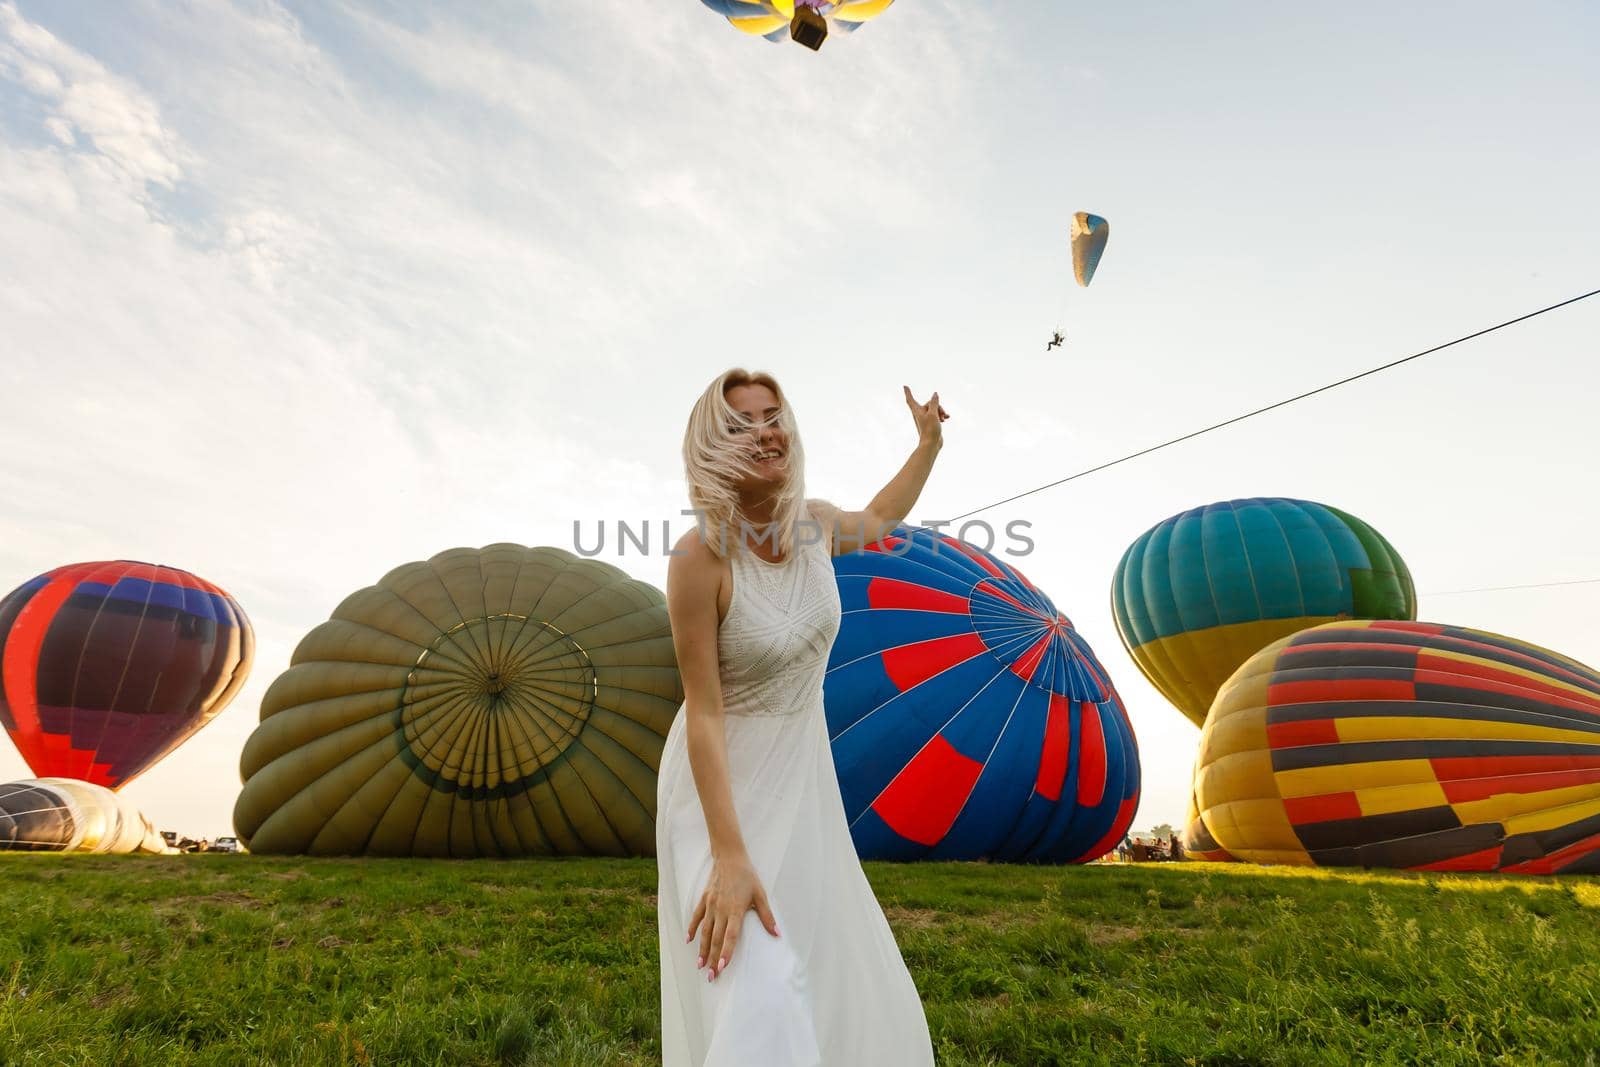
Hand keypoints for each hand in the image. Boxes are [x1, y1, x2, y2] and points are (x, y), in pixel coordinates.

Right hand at [687, 855, 777, 980]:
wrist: (730, 857)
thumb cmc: (748, 876)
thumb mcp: (760, 894)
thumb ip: (767, 916)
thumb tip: (777, 934)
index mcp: (735, 909)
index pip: (730, 936)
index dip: (726, 952)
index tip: (722, 967)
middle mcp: (721, 909)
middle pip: (716, 939)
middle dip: (713, 959)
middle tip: (710, 977)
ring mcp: (710, 905)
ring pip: (705, 931)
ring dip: (702, 949)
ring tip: (700, 965)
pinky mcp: (704, 899)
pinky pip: (696, 917)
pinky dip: (692, 929)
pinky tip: (689, 941)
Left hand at [903, 386, 948, 446]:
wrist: (932, 444)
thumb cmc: (930, 430)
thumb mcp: (933, 414)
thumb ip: (934, 403)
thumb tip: (935, 394)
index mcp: (917, 411)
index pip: (910, 399)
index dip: (908, 392)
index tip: (905, 386)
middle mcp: (920, 414)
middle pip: (930, 403)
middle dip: (938, 406)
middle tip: (942, 414)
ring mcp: (926, 419)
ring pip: (935, 409)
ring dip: (941, 411)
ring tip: (945, 418)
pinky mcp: (931, 423)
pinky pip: (937, 415)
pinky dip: (942, 415)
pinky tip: (947, 418)